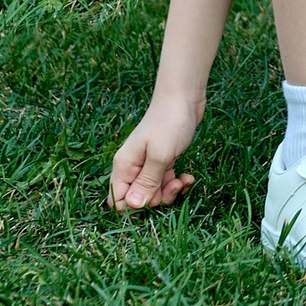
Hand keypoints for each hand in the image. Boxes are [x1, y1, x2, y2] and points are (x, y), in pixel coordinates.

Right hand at [110, 95, 202, 210]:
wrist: (184, 98)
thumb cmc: (170, 123)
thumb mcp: (160, 155)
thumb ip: (147, 182)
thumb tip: (133, 206)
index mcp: (124, 167)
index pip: (117, 200)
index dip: (134, 208)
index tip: (154, 200)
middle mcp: (132, 168)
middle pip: (138, 199)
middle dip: (157, 199)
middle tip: (173, 185)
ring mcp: (147, 164)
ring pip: (153, 192)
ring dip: (169, 191)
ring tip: (183, 180)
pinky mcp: (162, 161)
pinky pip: (165, 182)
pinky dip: (176, 183)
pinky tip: (188, 177)